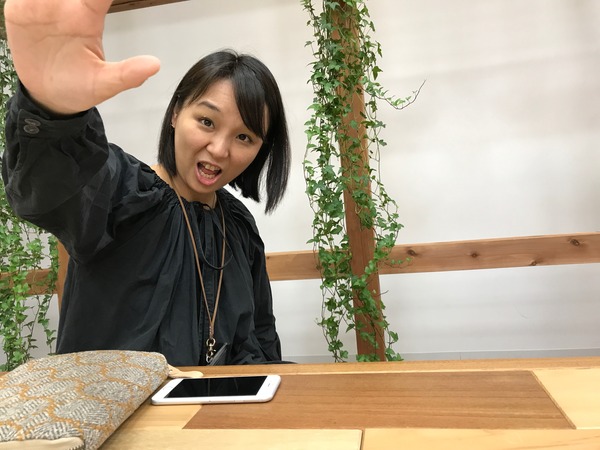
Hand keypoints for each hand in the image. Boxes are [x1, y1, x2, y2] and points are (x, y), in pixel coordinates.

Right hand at [4, 0, 159, 114]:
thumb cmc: (79, 87)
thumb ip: (127, 74)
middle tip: (76, 0)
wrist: (48, 98)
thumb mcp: (104, 84)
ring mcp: (42, 7)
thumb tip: (155, 65)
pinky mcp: (20, 12)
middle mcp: (66, 7)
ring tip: (53, 1)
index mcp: (87, 18)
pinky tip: (32, 3)